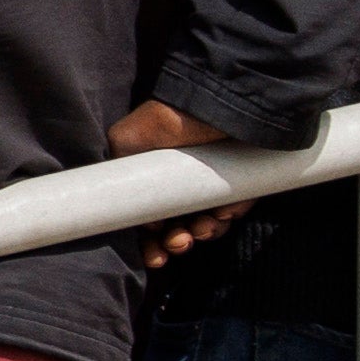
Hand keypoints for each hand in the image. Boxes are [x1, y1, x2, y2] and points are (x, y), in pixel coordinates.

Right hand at [103, 102, 247, 269]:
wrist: (211, 103)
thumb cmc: (165, 121)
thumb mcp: (124, 143)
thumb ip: (119, 180)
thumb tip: (144, 222)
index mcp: (153, 182)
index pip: (150, 221)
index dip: (150, 244)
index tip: (154, 257)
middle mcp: (181, 185)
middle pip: (180, 228)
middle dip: (177, 243)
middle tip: (177, 244)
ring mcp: (210, 185)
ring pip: (208, 225)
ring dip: (203, 234)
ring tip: (202, 228)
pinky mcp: (240, 182)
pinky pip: (234, 209)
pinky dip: (229, 216)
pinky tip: (224, 212)